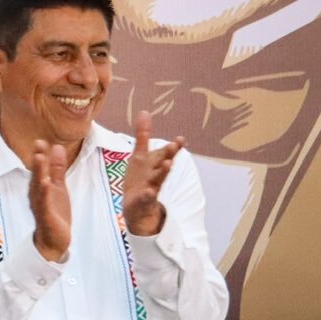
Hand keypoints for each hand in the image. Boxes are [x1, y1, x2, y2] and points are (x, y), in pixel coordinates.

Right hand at [28, 139, 72, 261]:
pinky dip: (44, 194)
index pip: (39, 169)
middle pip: (36, 176)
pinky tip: (46, 184)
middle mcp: (36, 196)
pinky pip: (44, 204)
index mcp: (40, 188)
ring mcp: (40, 206)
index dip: (40, 155)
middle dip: (38, 160)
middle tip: (39, 144)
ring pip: (39, 188)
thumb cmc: (54, 214)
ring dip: (39, 173)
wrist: (54, 241)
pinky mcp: (46, 217)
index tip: (41, 141)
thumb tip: (56, 147)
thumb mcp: (58, 188)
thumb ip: (57, 169)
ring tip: (40, 158)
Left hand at [121, 111, 184, 236]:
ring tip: (168, 163)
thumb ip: (143, 136)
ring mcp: (150, 188)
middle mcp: (155, 174)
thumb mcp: (140, 156)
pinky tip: (148, 192)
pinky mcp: (142, 200)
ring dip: (163, 172)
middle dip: (169, 154)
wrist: (138, 208)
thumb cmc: (142, 178)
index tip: (181, 139)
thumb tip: (144, 111)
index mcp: (154, 164)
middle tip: (176, 145)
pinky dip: (147, 194)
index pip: (164, 153)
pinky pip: (145, 197)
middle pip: (163, 163)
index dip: (172, 147)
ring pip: (158, 179)